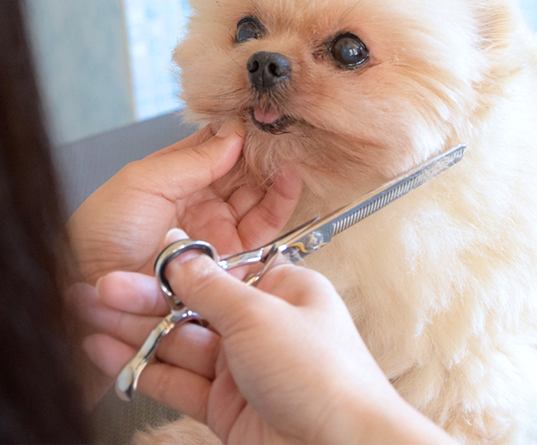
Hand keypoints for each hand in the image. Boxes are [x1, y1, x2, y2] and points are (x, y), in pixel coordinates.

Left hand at [68, 122, 301, 282]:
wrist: (94, 288)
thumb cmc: (103, 230)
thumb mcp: (144, 181)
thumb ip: (193, 159)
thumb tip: (233, 132)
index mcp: (178, 176)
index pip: (220, 147)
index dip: (242, 132)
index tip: (264, 116)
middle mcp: (202, 200)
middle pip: (244, 172)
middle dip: (265, 153)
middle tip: (285, 133)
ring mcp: (218, 228)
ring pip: (258, 197)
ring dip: (276, 175)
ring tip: (291, 152)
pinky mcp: (232, 257)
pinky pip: (263, 229)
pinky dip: (280, 204)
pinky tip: (289, 179)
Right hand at [80, 232, 456, 444]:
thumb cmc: (322, 373)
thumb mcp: (259, 314)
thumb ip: (210, 286)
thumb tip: (179, 253)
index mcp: (283, 290)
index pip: (220, 271)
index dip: (176, 268)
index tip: (137, 261)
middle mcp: (263, 325)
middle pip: (194, 306)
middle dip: (145, 299)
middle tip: (101, 289)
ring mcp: (243, 367)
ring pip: (181, 344)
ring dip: (136, 332)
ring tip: (91, 316)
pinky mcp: (227, 407)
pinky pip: (179, 382)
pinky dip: (145, 369)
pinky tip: (111, 355)